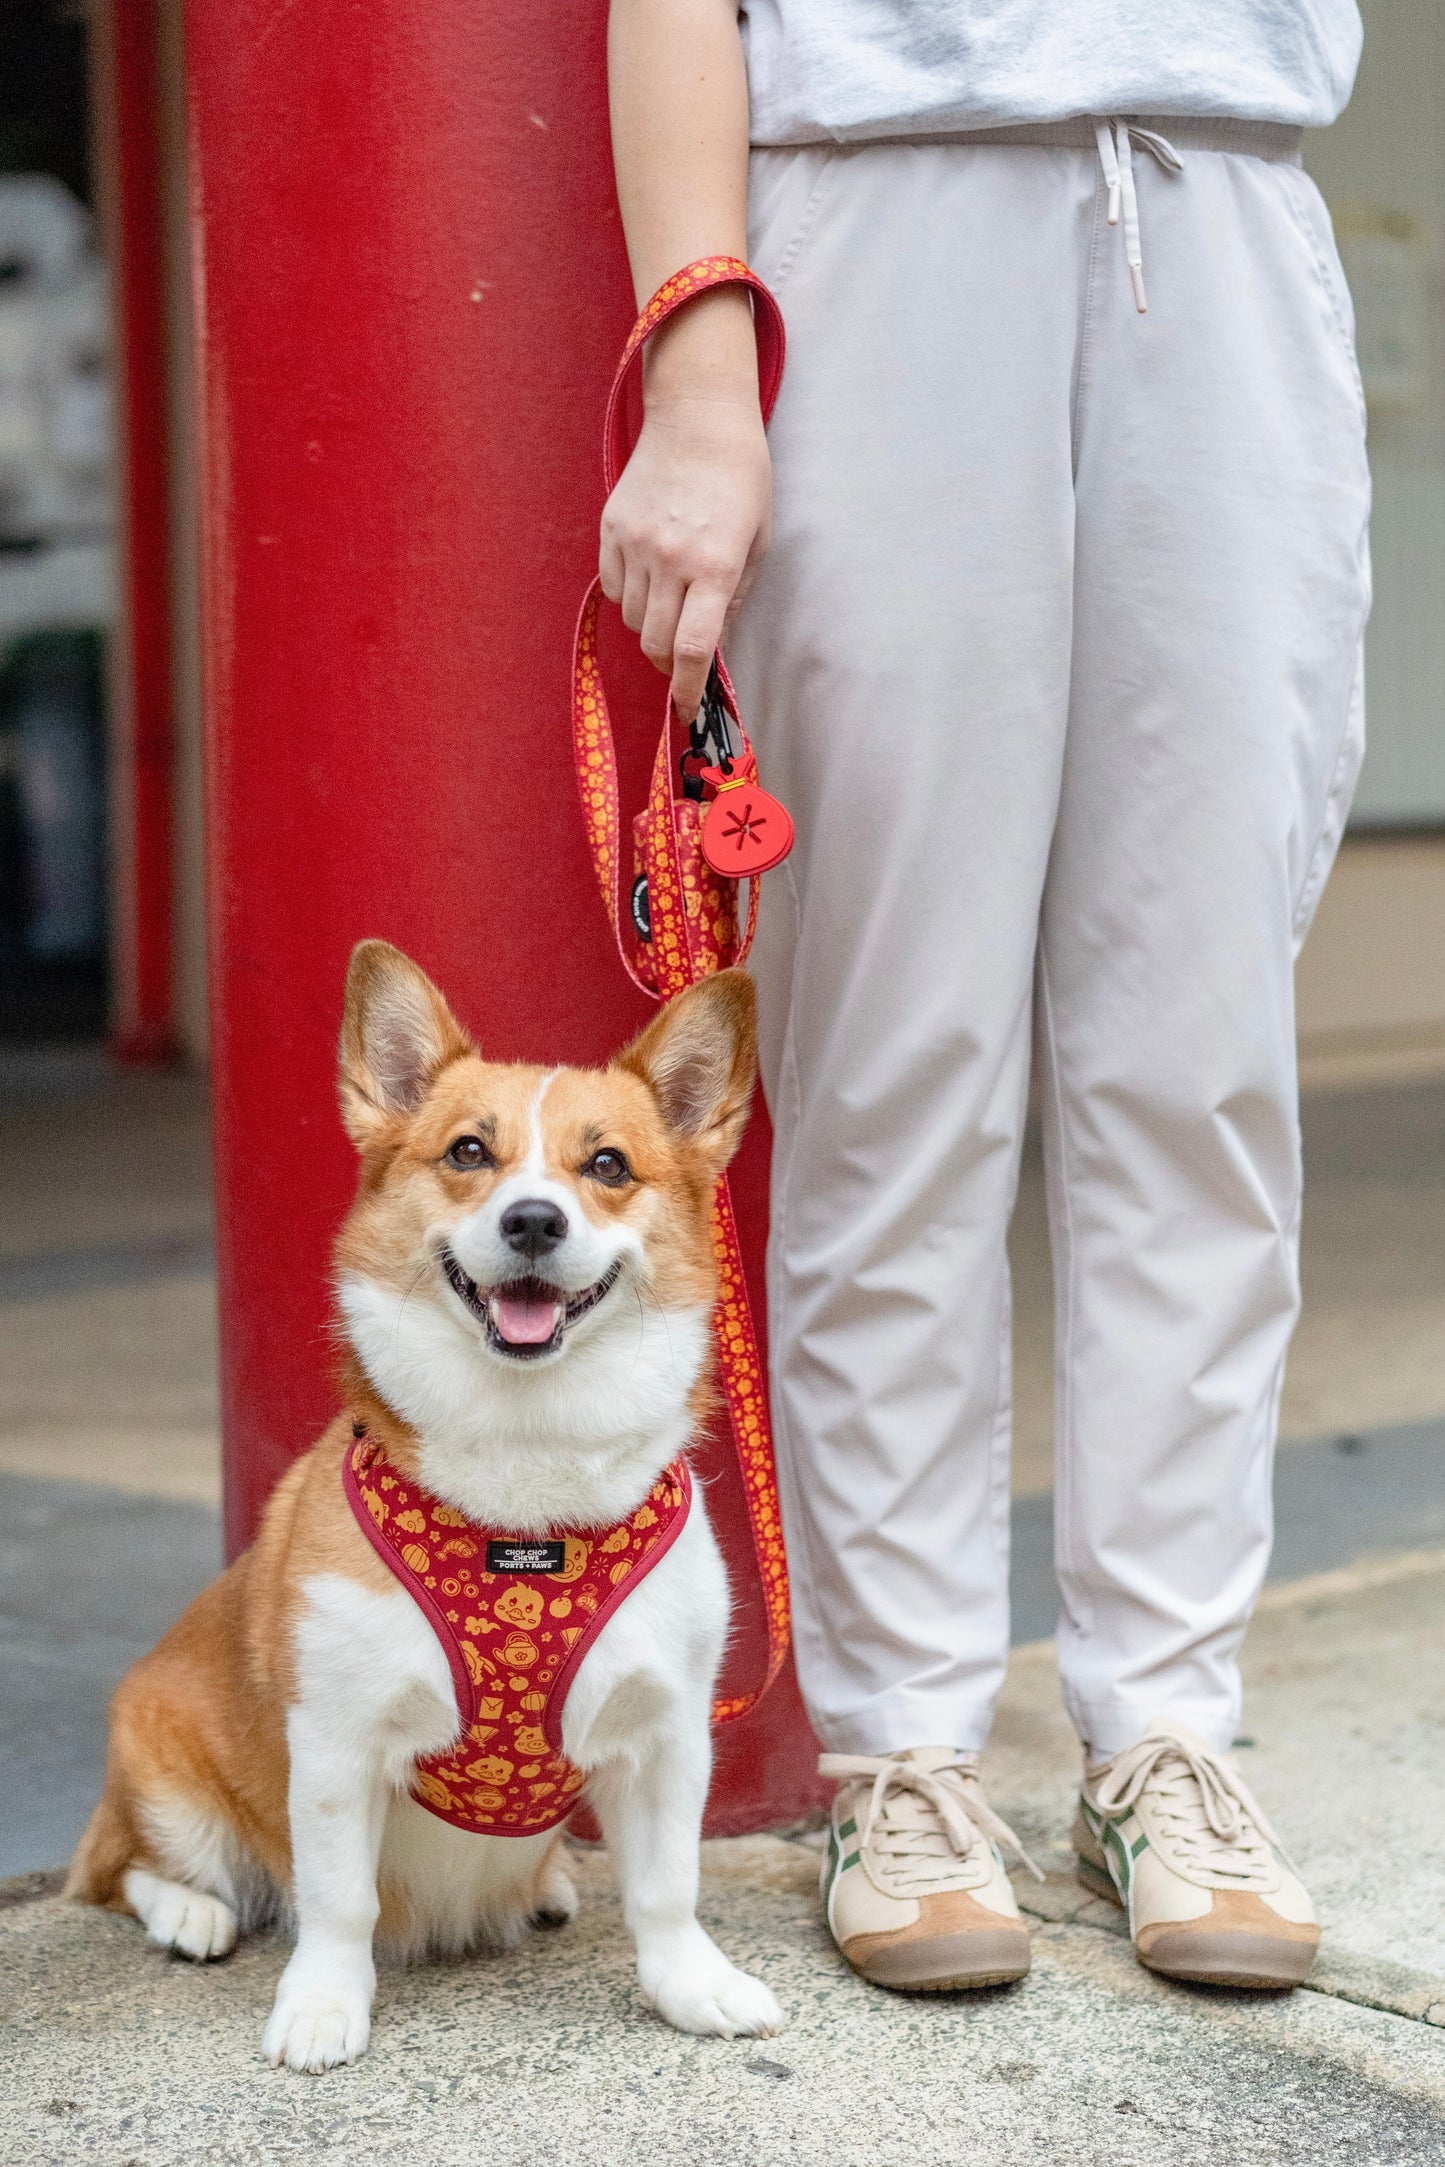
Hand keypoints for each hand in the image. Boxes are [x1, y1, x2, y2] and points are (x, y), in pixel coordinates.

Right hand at [599, 292, 770, 720]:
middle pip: (657, 643)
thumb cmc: (741, 479)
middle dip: (670, 662)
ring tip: (671, 601)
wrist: (699, 418)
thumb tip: (710, 642)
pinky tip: (649, 575)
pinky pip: (613, 588)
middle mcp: (671, 559)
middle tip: (682, 658)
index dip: (687, 690)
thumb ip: (733, 597)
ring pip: (633, 620)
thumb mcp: (757, 543)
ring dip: (652, 626)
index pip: (694, 649)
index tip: (685, 712)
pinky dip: (629, 596)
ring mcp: (635, 543)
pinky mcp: (611, 528)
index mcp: (714, 566)